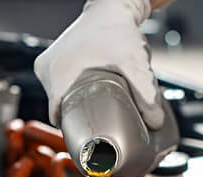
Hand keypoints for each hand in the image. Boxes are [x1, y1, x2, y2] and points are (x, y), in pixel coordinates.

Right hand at [34, 0, 163, 128]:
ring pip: (59, 98)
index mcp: (58, 73)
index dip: (75, 130)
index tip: (90, 138)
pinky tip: (87, 96)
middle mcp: (48, 69)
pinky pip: (59, 87)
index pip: (59, 116)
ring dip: (76, 105)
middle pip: (60, 108)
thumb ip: (146, 95)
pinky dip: (72, 93)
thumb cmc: (117, 29)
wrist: (111, 6)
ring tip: (95, 109)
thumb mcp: (134, 64)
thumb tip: (154, 122)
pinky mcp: (52, 61)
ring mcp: (47, 64)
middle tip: (100, 123)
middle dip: (79, 118)